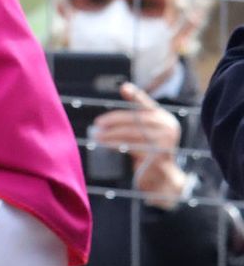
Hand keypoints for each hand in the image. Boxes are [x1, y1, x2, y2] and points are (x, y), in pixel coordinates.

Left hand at [96, 83, 186, 201]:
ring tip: (97, 135)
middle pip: (136, 119)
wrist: (162, 178)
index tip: (124, 87)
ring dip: (111, 134)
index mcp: (165, 119)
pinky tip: (105, 144)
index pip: (147, 104)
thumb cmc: (148, 152)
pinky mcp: (157, 155)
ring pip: (132, 133)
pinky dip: (115, 144)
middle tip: (98, 123)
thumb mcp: (144, 134)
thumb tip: (109, 113)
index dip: (136, 96)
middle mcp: (168, 128)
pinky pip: (131, 147)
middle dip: (114, 120)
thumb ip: (134, 121)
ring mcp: (165, 142)